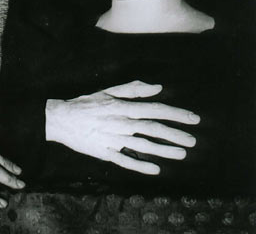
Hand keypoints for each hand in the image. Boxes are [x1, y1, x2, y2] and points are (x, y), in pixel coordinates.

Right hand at [45, 80, 199, 174]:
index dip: (176, 114)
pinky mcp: (105, 153)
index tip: (193, 119)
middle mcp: (121, 123)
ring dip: (164, 151)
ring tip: (182, 154)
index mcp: (123, 107)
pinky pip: (126, 161)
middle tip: (193, 140)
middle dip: (175, 134)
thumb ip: (133, 89)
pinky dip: (141, 166)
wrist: (61, 119)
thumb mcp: (108, 91)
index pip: (155, 110)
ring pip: (144, 146)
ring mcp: (114, 139)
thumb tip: (157, 87)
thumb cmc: (86, 103)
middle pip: (153, 129)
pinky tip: (156, 169)